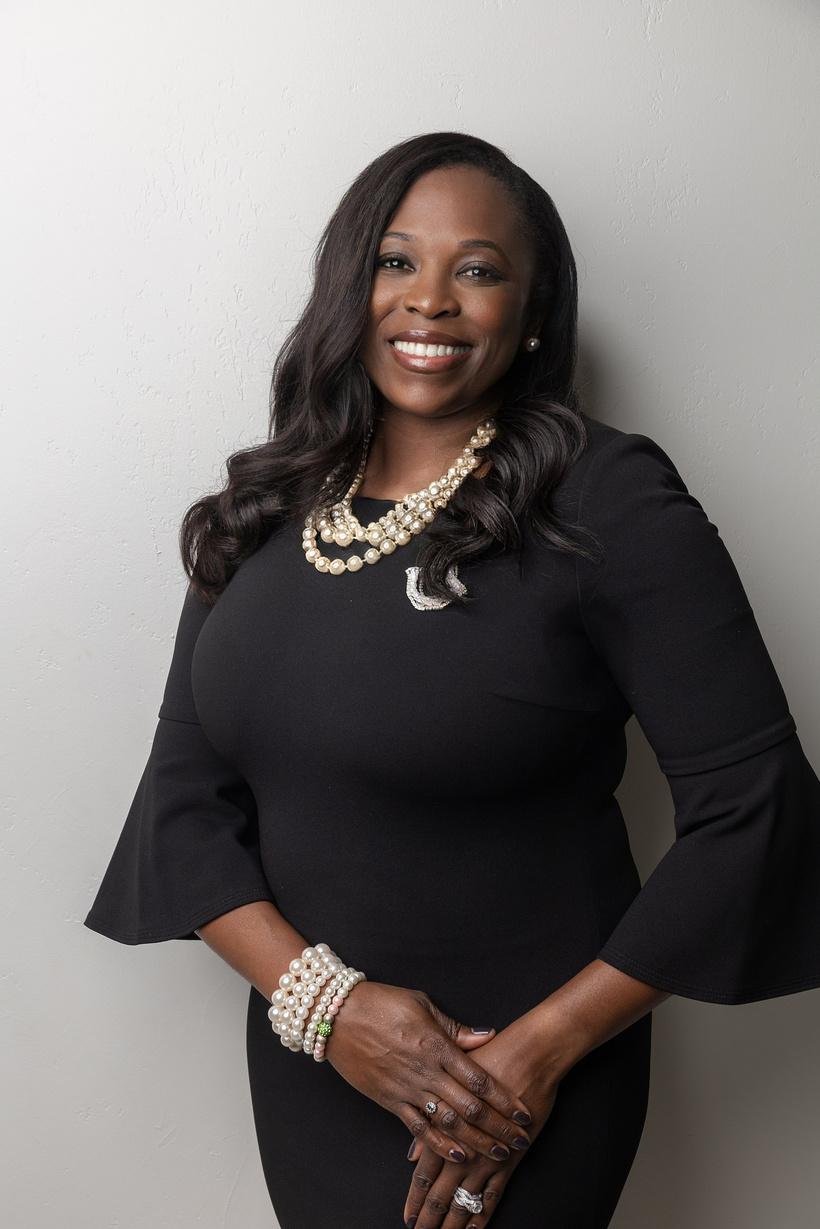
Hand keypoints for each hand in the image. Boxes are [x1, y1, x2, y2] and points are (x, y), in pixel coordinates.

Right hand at [325, 982, 534, 1164]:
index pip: (479, 1079)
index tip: (524, 1113)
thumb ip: (456, 1028)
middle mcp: (425, 1072)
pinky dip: (440, 1145)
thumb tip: (488, 1036)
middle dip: (498, 1127)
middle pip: (469, 1107)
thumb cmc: (382, 1003)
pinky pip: (418, 1128)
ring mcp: (406, 1089)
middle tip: (521, 1141)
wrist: (337, 1015)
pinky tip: (458, 1155)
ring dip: (476, 1141)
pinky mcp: (389, 1101)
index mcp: (437, 1046)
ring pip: (448, 1123)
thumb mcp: (422, 1005)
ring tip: (498, 1154)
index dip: (505, 1100)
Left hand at [401, 1016, 567, 1227]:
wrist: (529, 1055)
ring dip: (454, 1222)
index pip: (424, 1174)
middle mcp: (462, 1147)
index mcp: (443, 1126)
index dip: (415, 1199)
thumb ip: (429, 1120)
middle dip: (430, 1218)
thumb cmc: (488, 1059)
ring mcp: (487, 1156)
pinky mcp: (511, 1158)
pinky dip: (483, 1213)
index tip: (408, 1218)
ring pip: (464, 1199)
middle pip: (441, 1193)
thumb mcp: (448, 1082)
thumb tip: (411, 1152)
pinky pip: (494, 1194)